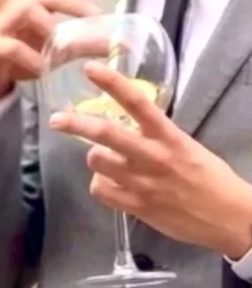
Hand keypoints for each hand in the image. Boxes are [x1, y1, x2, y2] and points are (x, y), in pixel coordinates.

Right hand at [0, 0, 110, 112]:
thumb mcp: (57, 51)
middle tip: (93, 15)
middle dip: (70, 1)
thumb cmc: (21, 57)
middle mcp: (19, 10)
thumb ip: (85, 45)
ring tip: (59, 39)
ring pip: (24, 10)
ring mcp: (3, 26)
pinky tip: (41, 68)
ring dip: (46, 23)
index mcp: (36, 7)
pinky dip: (29, 56)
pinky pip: (10, 46)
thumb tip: (121, 44)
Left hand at [49, 62, 251, 256]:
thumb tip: (127, 125)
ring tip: (105, 161)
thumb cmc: (209, 178)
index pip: (137, 102)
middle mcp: (154, 157)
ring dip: (94, 159)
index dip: (111, 83)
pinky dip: (100, 186)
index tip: (90, 69)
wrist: (229, 217)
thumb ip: (156, 136)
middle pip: (105, 134)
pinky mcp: (137, 207)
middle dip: (75, 124)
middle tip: (57, 119)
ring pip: (97, 162)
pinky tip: (110, 185)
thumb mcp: (186, 147)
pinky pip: (100, 191)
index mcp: (169, 137)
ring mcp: (143, 183)